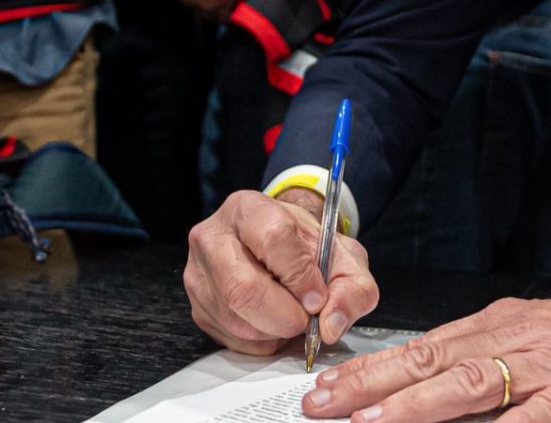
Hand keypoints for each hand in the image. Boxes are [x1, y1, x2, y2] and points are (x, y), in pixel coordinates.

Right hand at [184, 189, 379, 354]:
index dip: (300, 275)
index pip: (273, 240)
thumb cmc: (306, 249)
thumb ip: (352, 285)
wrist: (279, 249)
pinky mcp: (198, 308)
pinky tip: (274, 322)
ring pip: (237, 320)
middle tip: (307, 317)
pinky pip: (232, 339)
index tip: (317, 296)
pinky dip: (263, 341)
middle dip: (286, 315)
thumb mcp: (342, 255)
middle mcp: (213, 238)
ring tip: (293, 315)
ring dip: (277, 330)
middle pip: (243, 289)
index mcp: (249, 209)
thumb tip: (331, 324)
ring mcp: (199, 275)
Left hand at [302, 292, 550, 422]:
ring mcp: (545, 369)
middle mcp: (514, 340)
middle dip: (371, 386)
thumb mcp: (539, 339)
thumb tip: (429, 393)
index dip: (372, 369)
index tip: (327, 387)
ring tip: (372, 421)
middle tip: (324, 405)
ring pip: (468, 385)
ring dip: (414, 407)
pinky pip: (530, 421)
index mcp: (500, 325)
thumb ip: (489, 361)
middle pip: (431, 362)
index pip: (423, 347)